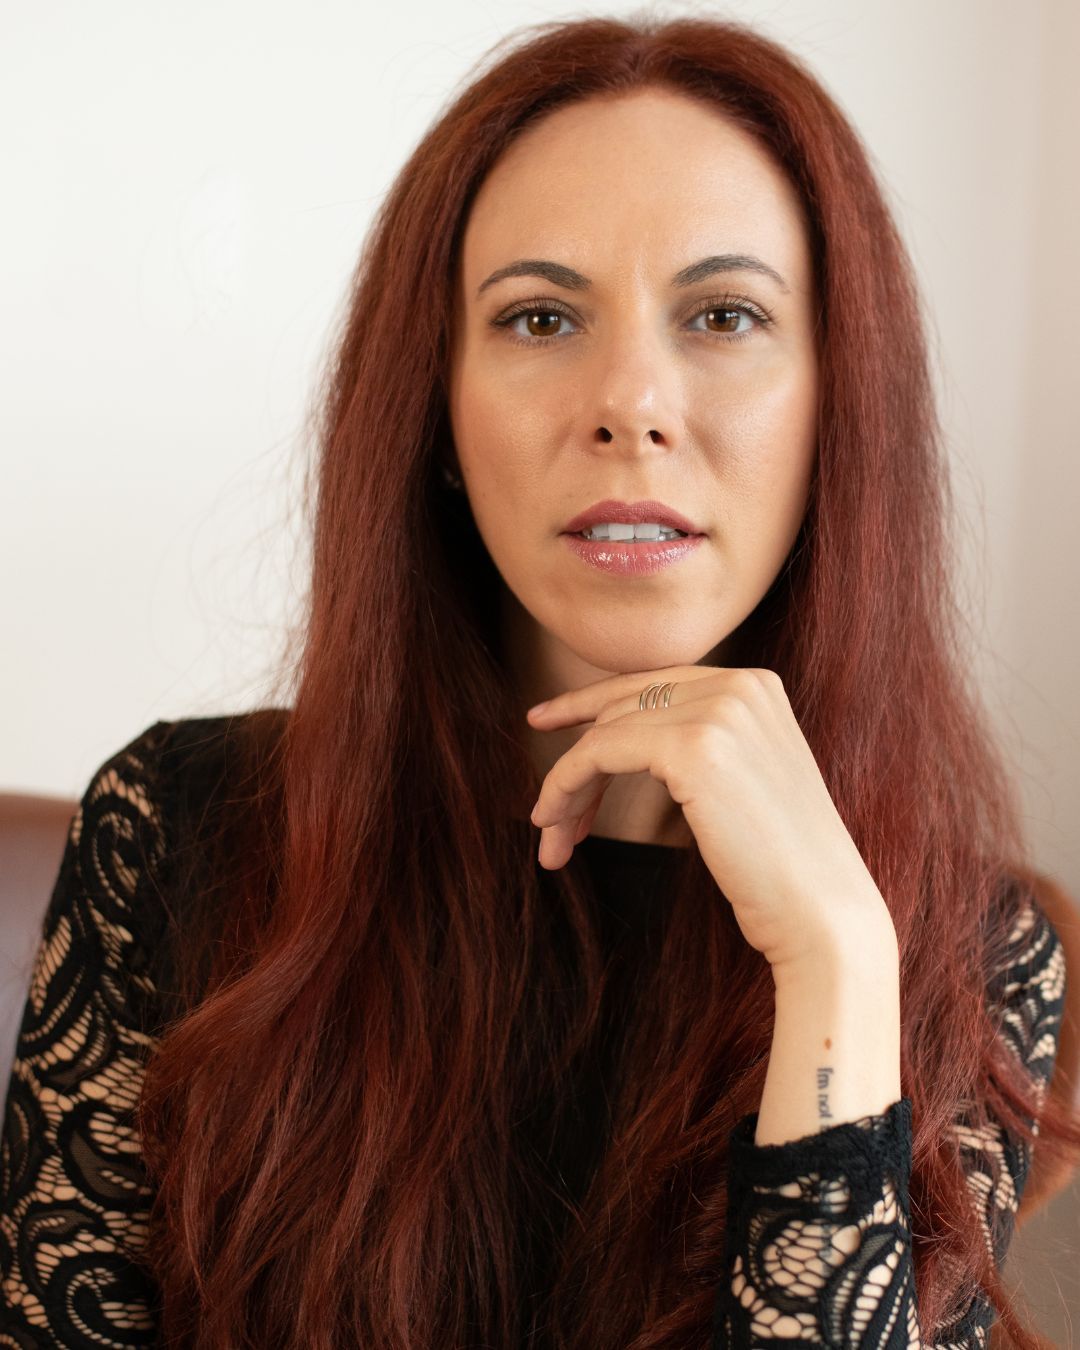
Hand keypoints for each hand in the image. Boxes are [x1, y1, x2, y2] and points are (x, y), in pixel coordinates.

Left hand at [527, 666, 895, 973]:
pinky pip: (599, 753)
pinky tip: (556, 827)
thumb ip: (702, 744)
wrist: (822, 915)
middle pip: (624, 705)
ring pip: (605, 732)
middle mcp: (740, 684)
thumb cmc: (780, 868)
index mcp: (756, 685)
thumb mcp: (742, 782)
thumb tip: (624, 737)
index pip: (653, 684)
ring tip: (550, 840)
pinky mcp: (694, 747)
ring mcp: (720, 711)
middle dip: (574, 756)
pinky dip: (566, 786)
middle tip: (543, 811)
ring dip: (565, 787)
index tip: (545, 722)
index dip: (591, 704)